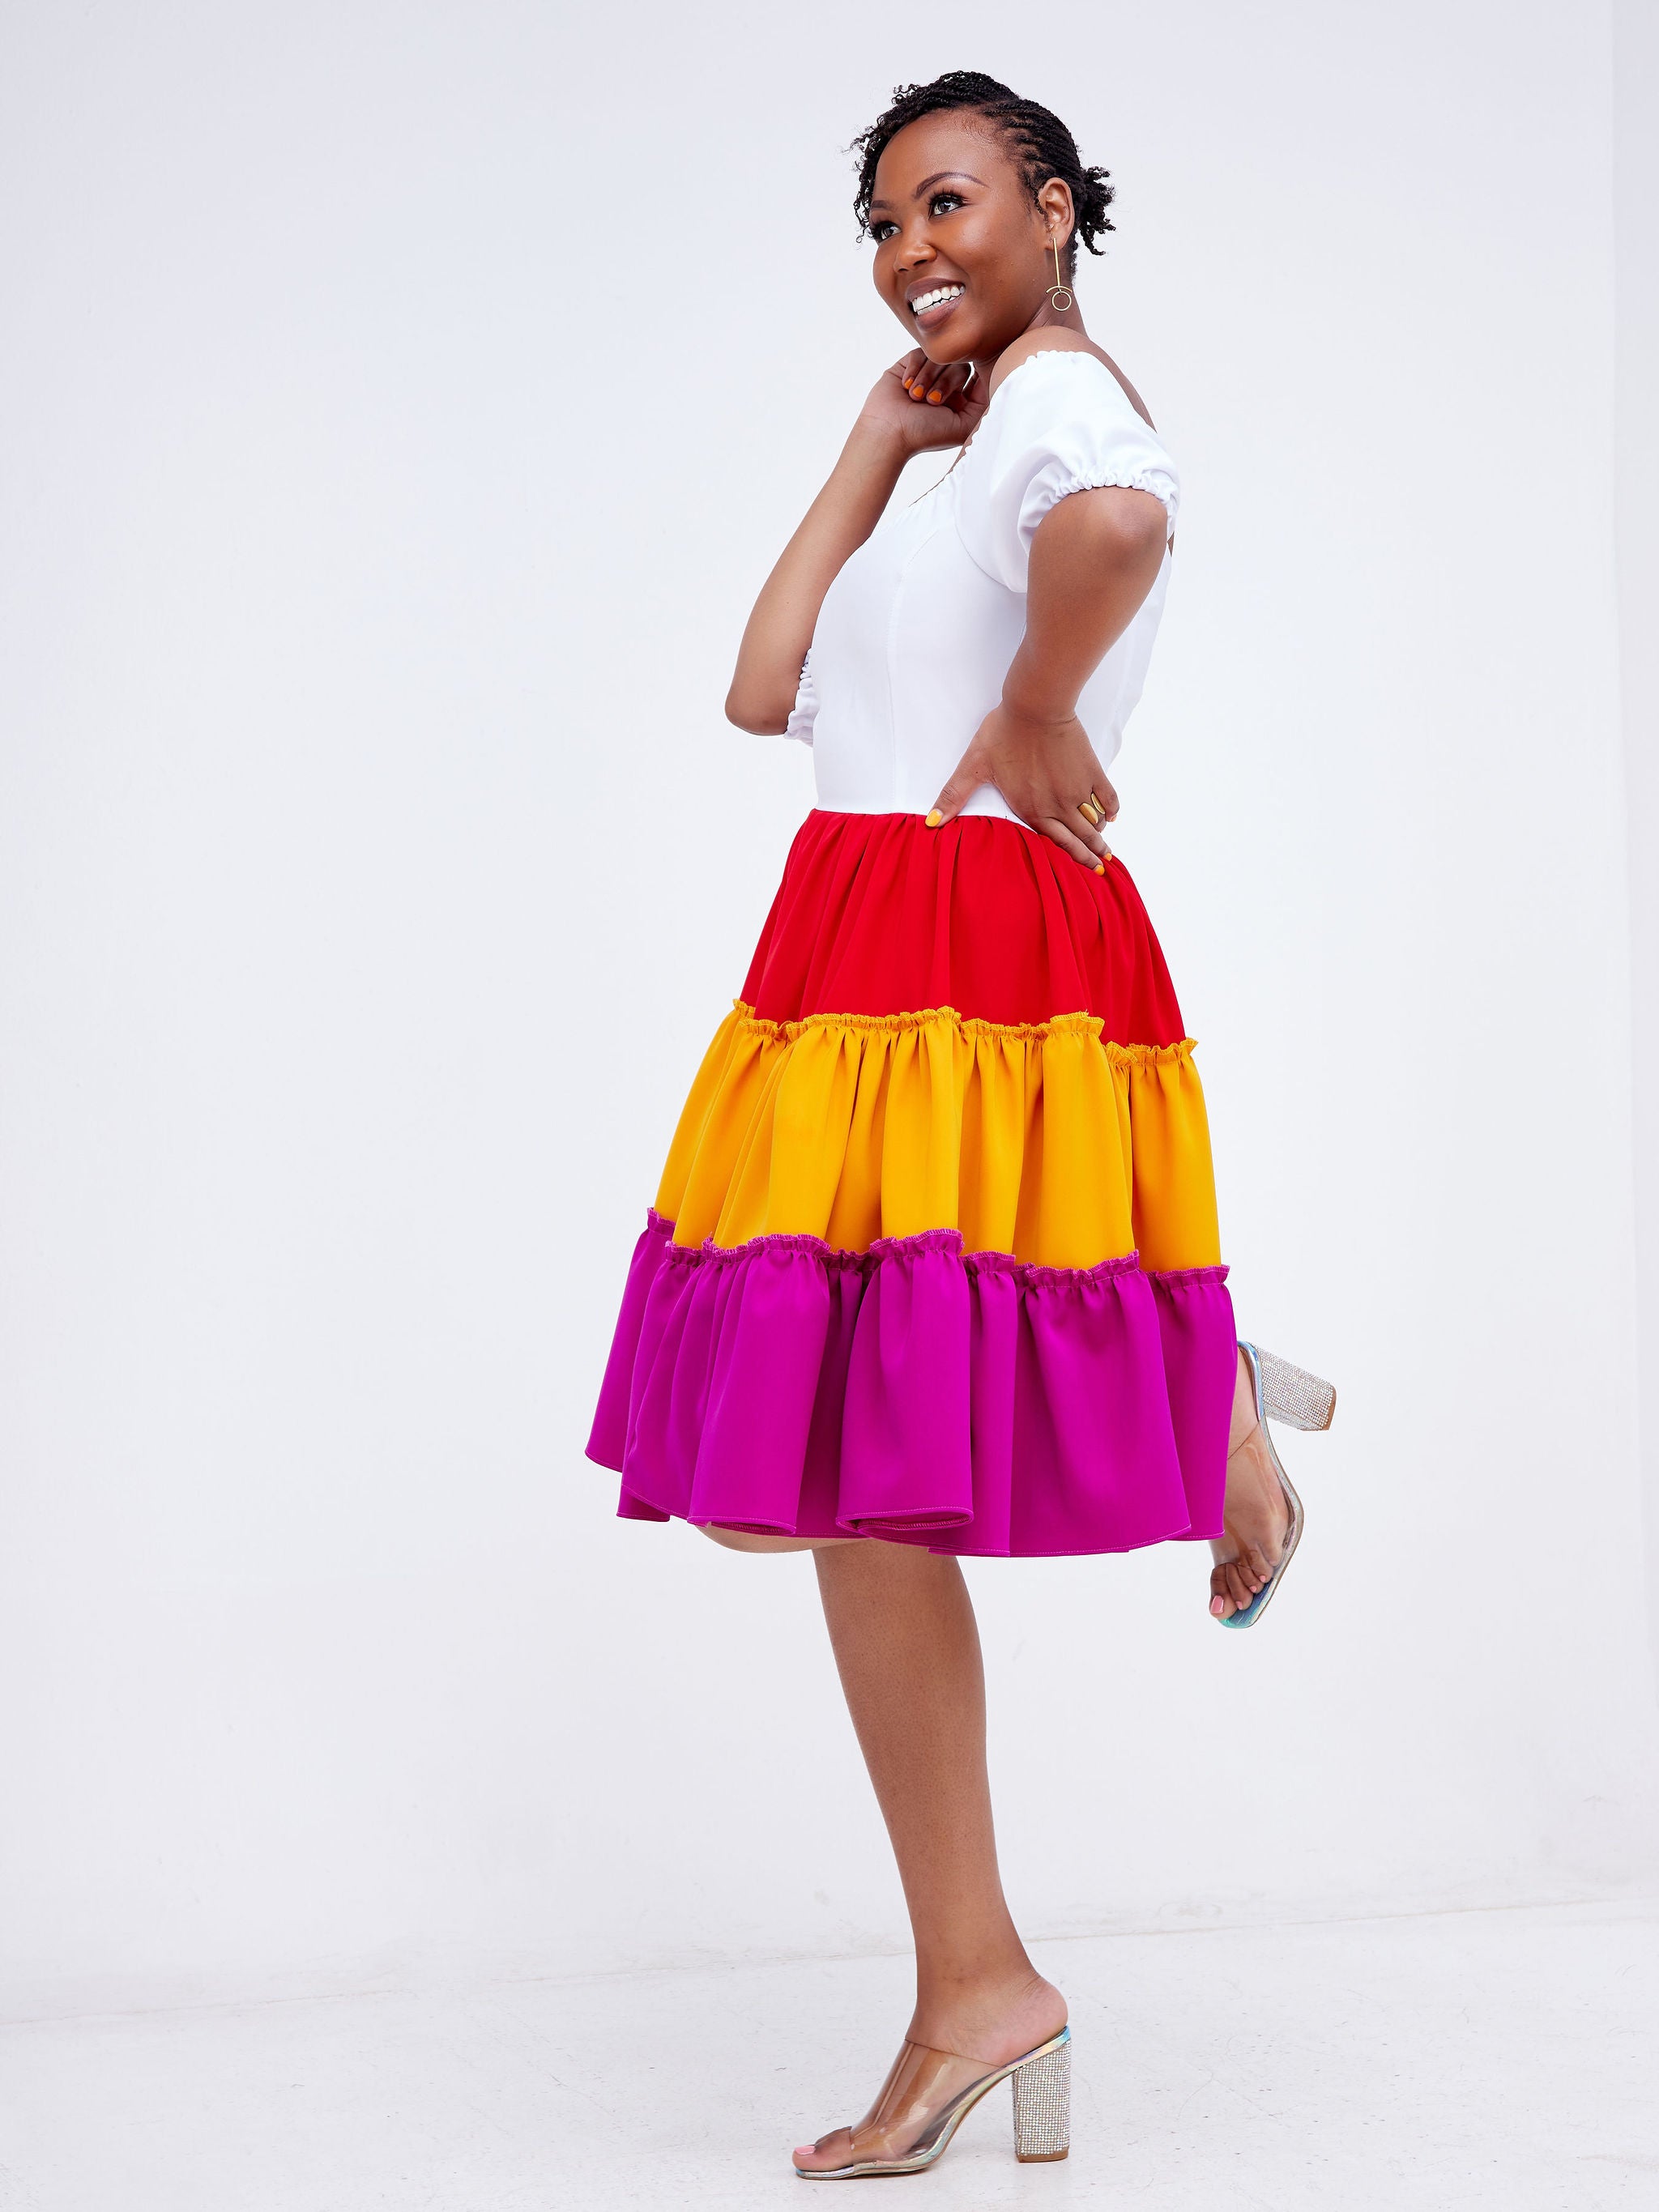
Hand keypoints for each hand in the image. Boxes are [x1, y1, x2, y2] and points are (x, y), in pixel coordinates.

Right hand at [855, 350, 986, 457]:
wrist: (888, 431)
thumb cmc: (925, 433)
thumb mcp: (964, 424)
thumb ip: (984, 403)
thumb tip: (993, 375)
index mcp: (961, 402)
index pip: (977, 377)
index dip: (971, 380)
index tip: (962, 388)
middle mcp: (946, 388)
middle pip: (960, 366)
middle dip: (945, 383)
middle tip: (931, 401)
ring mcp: (928, 375)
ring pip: (940, 358)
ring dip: (927, 378)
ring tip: (915, 397)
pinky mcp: (909, 365)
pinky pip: (921, 351)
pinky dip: (915, 368)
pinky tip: (907, 387)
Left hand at [925, 702, 1119, 869]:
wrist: (1035, 706)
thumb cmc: (1003, 733)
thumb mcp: (973, 766)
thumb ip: (954, 796)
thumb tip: (930, 822)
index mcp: (1031, 809)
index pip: (1056, 845)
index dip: (1072, 860)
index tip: (1084, 869)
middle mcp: (1057, 805)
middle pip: (1080, 838)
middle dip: (1092, 855)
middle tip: (1103, 865)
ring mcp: (1077, 789)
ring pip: (1094, 821)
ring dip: (1099, 835)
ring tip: (1105, 845)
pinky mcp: (1091, 770)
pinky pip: (1108, 796)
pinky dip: (1111, 808)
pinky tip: (1111, 815)